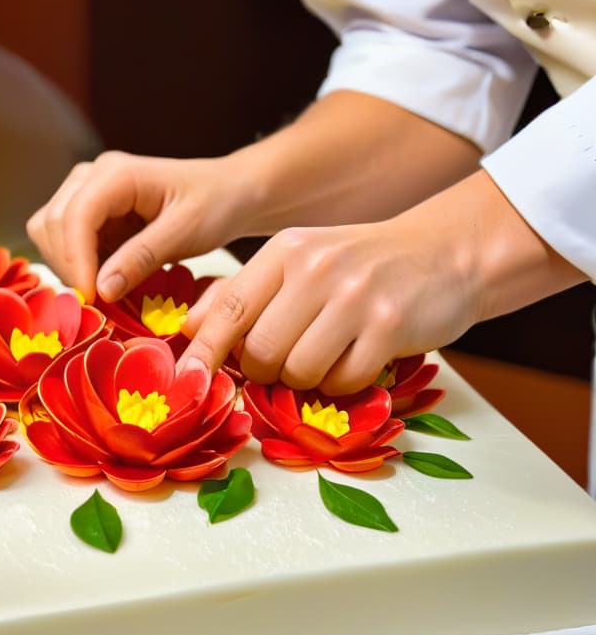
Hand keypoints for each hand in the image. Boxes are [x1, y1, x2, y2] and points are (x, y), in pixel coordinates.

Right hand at [26, 150, 255, 301]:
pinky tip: (106, 281)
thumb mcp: (185, 231)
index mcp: (117, 173)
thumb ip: (141, 258)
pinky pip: (65, 242)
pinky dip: (78, 266)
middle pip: (52, 222)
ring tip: (103, 291)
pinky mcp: (92, 215)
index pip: (76, 215)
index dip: (76, 259)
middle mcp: (93, 177)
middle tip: (98, 302)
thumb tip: (100, 289)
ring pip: (49, 231)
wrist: (231, 193)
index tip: (90, 298)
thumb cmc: (216, 204)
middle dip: (69, 265)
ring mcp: (88, 194)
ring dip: (69, 266)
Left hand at [181, 171, 584, 393]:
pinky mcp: (390, 325)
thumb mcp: (299, 261)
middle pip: (260, 350)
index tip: (187, 382)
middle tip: (287, 360)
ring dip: (307, 379)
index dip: (203, 352)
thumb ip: (244, 292)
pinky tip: (359, 357)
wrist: (447, 252)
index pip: (229, 308)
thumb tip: (190, 329)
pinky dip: (344, 383)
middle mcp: (315, 268)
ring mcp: (354, 296)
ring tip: (329, 354)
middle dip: (266, 371)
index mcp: (285, 251)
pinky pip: (343, 381)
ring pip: (299, 371)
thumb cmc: (361, 265)